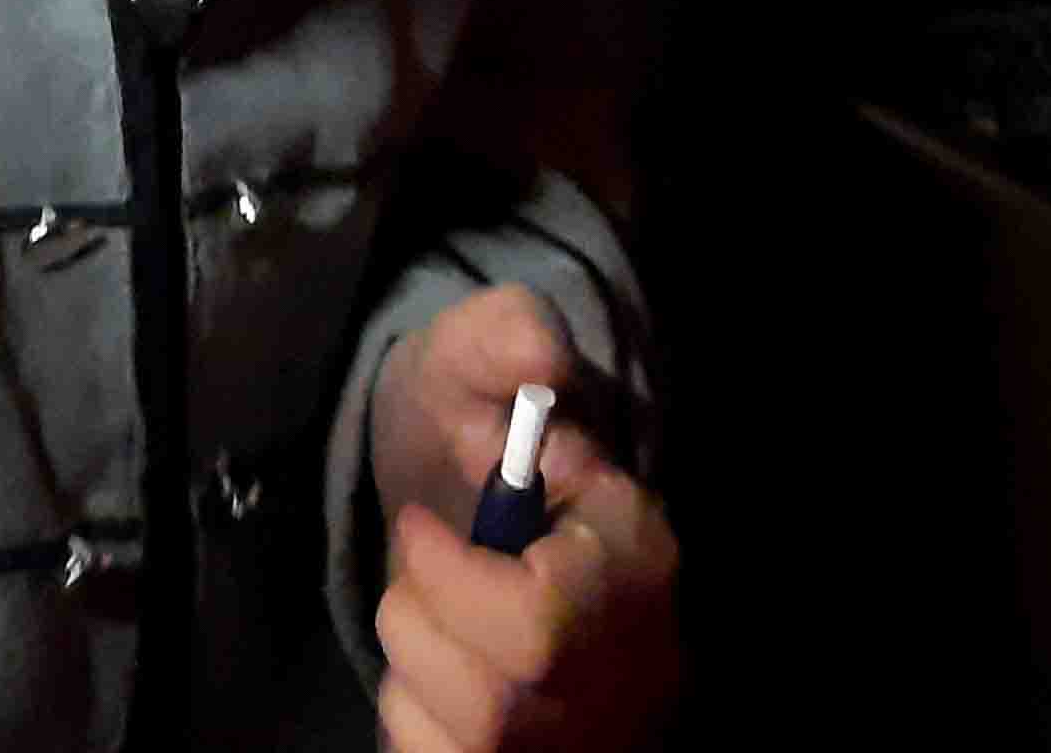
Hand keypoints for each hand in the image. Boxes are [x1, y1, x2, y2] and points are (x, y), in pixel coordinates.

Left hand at [368, 285, 681, 751]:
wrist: (485, 503)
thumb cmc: (471, 429)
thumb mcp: (477, 359)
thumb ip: (505, 337)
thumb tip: (538, 359)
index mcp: (635, 558)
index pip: (536, 625)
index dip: (451, 580)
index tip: (420, 525)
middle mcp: (629, 666)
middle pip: (488, 697)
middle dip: (422, 618)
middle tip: (428, 570)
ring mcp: (586, 733)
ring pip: (457, 736)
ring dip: (415, 665)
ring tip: (445, 615)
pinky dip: (418, 721)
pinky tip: (448, 672)